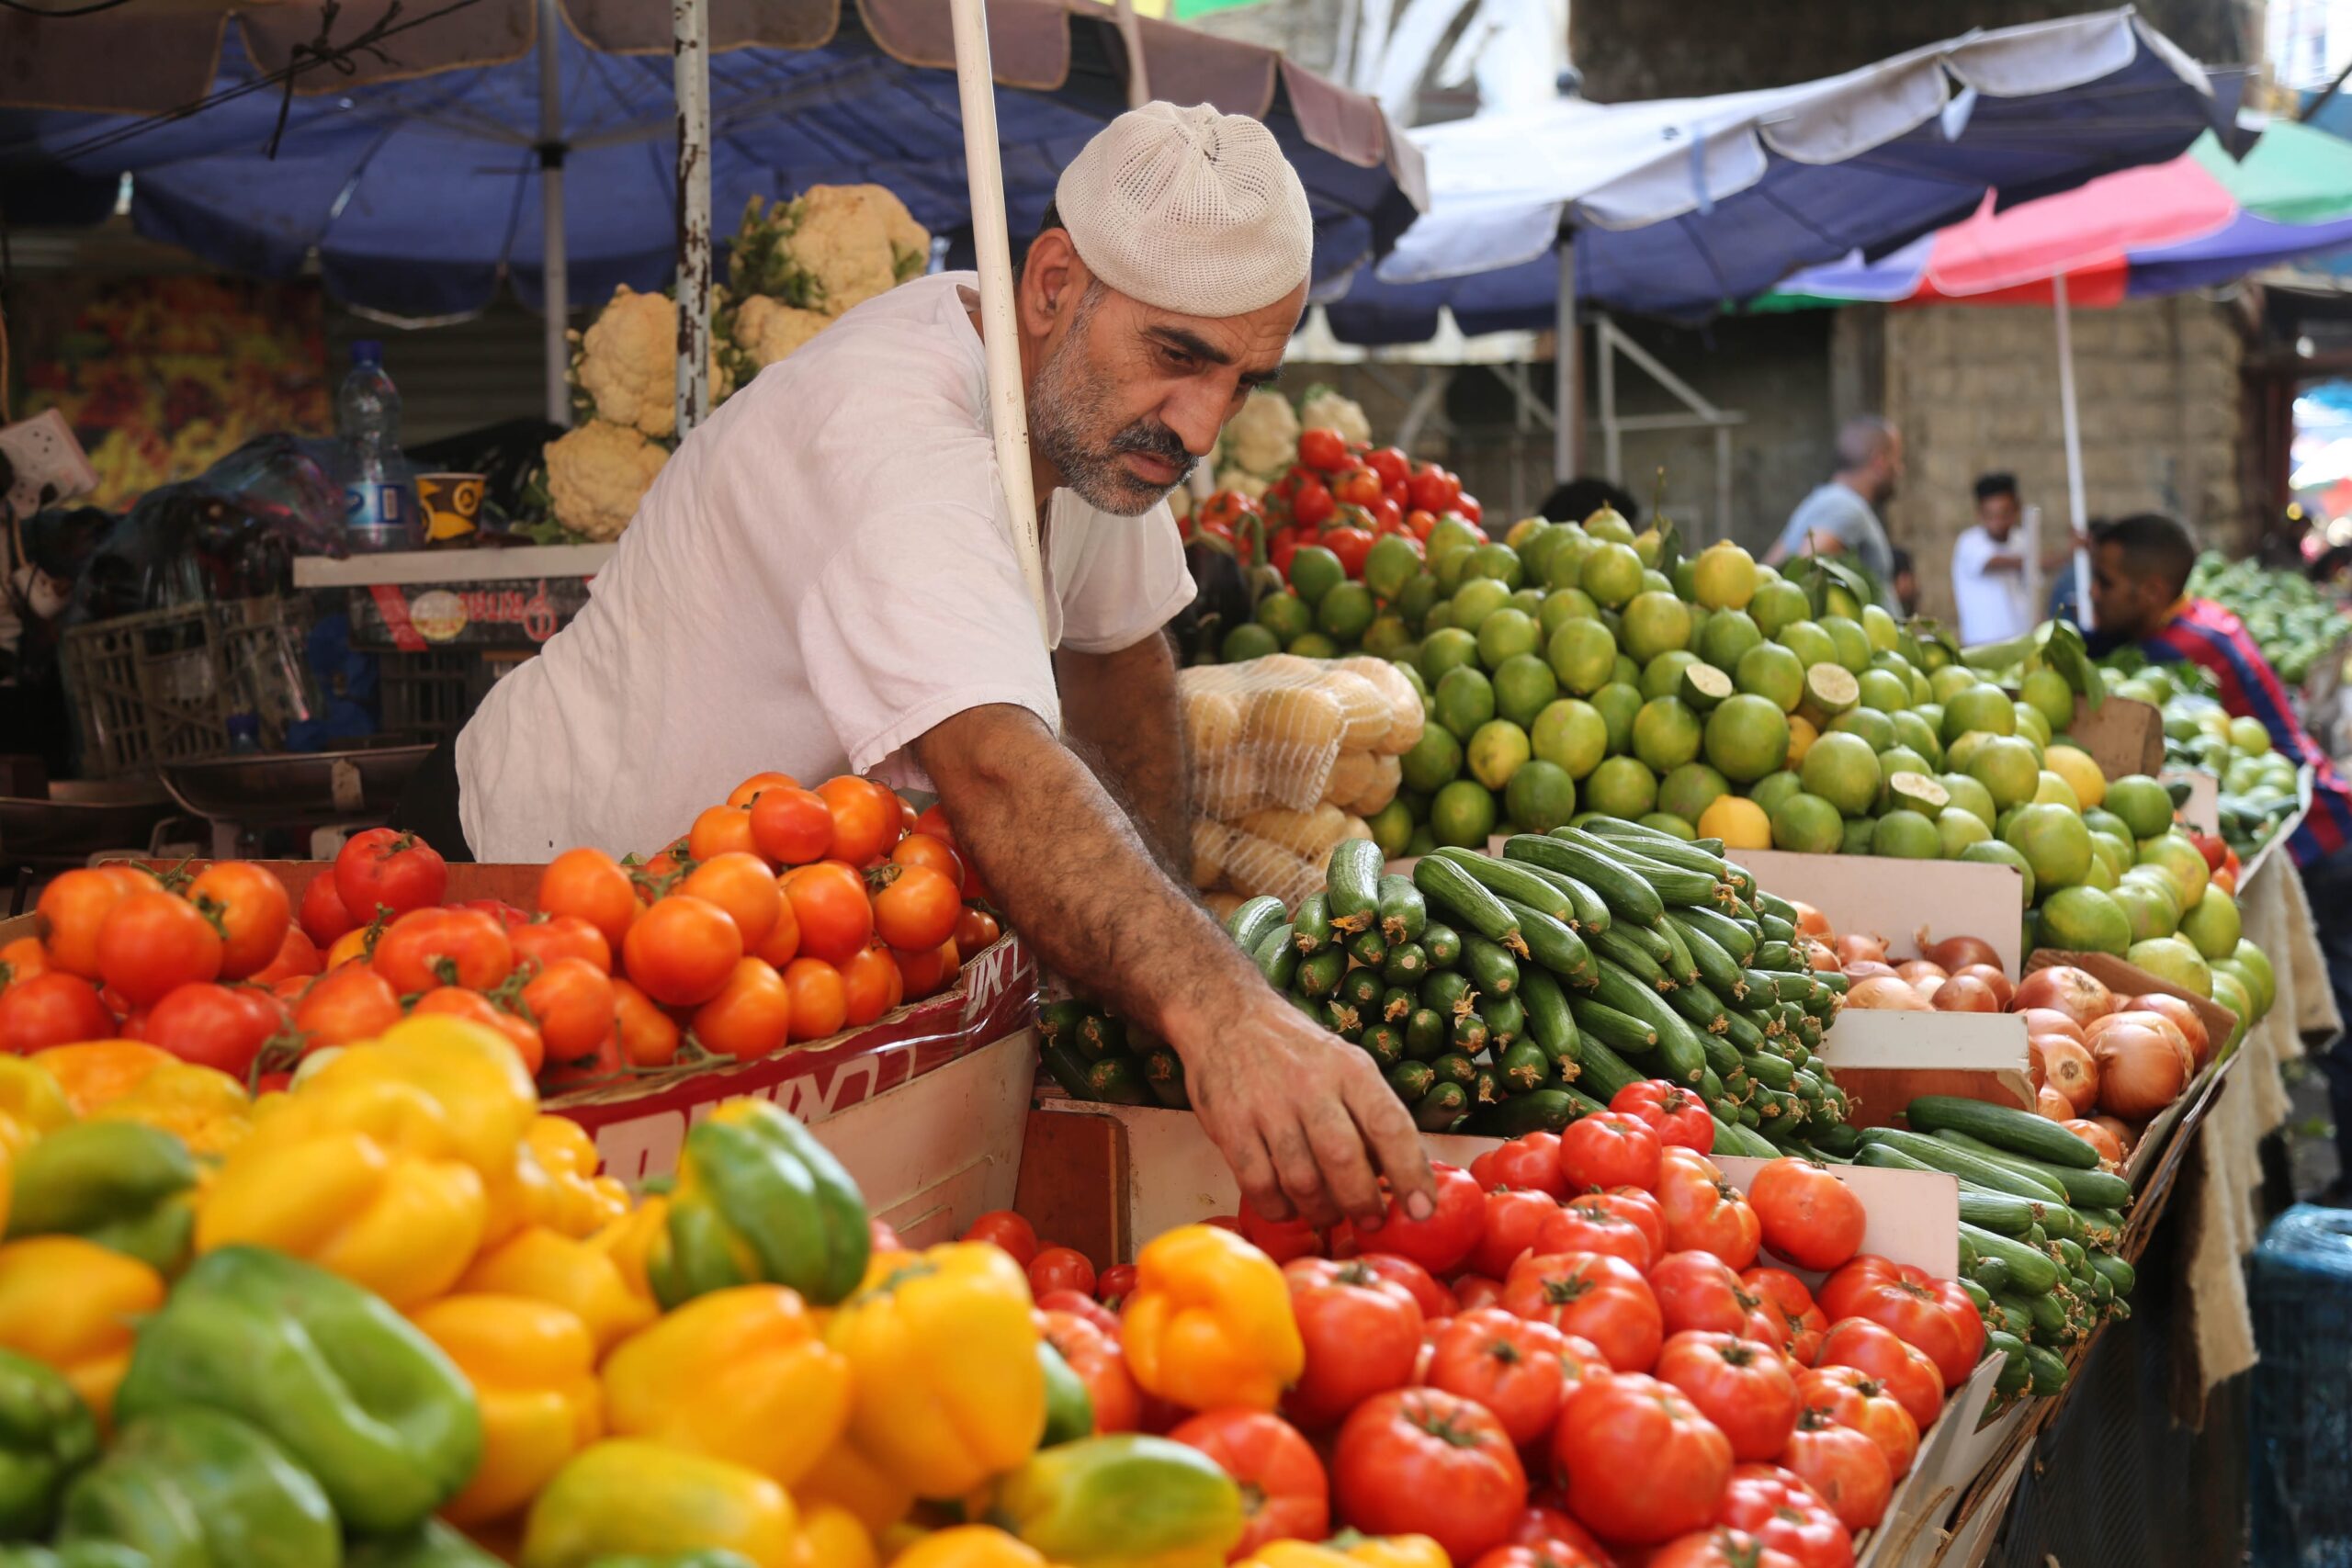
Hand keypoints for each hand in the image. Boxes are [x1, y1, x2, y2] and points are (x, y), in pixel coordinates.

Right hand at [1179, 995, 1433, 1230]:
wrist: (1226, 1017)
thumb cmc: (1298, 1053)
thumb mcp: (1345, 1065)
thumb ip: (1370, 1115)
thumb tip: (1399, 1179)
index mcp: (1350, 1070)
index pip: (1390, 1125)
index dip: (1410, 1173)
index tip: (1422, 1211)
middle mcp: (1310, 1085)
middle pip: (1343, 1160)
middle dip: (1362, 1202)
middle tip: (1370, 1220)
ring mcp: (1266, 1106)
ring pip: (1301, 1181)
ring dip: (1321, 1211)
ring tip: (1328, 1213)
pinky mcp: (1229, 1125)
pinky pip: (1259, 1186)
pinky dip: (1278, 1208)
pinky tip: (1288, 1206)